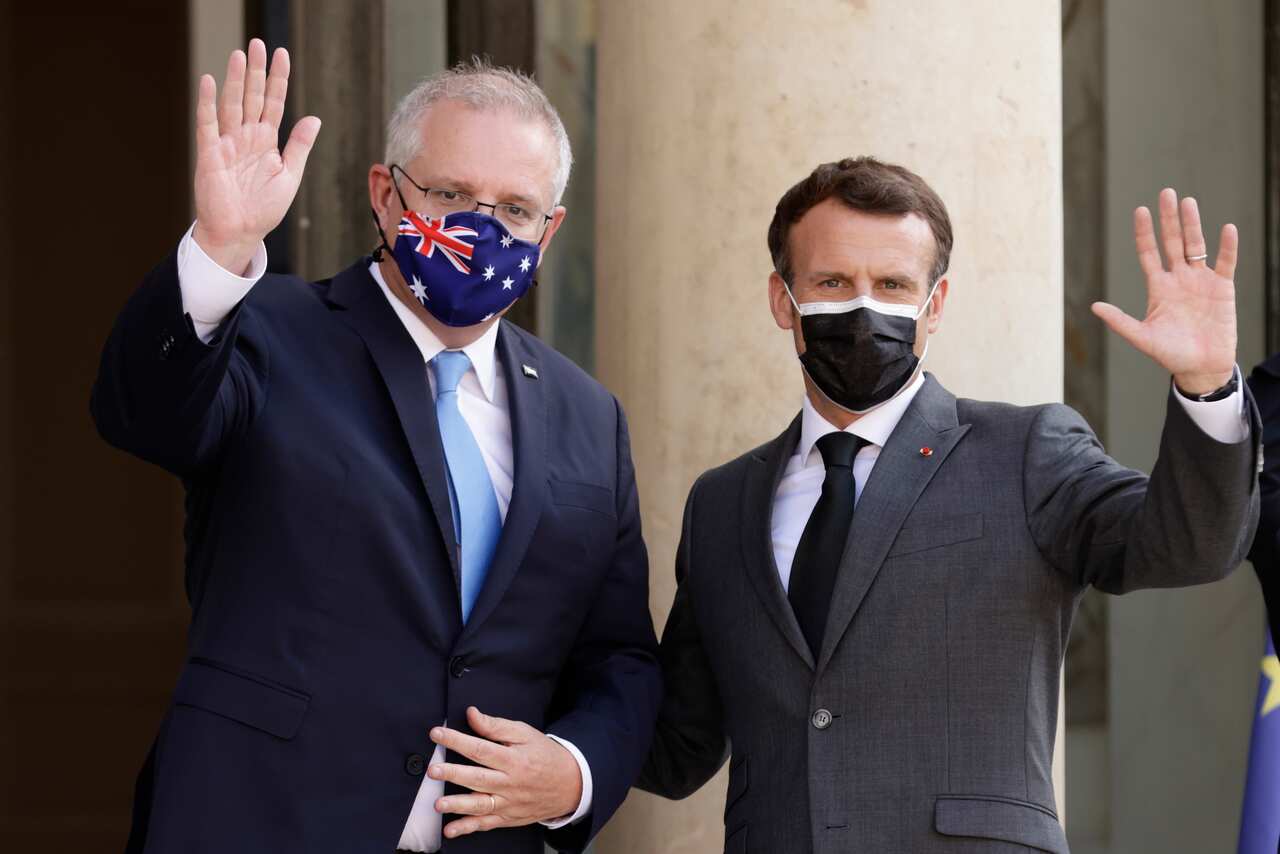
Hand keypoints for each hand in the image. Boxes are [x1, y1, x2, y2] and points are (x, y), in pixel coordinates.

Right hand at [192, 39, 320, 274]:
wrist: (241, 232)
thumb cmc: (264, 208)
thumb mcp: (289, 176)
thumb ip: (299, 146)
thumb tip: (314, 118)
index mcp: (266, 141)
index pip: (273, 103)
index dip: (277, 79)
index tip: (281, 54)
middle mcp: (246, 137)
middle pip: (251, 97)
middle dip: (255, 71)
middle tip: (258, 44)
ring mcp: (227, 144)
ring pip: (232, 105)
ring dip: (235, 80)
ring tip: (239, 55)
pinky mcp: (210, 154)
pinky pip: (208, 125)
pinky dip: (208, 103)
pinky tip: (210, 82)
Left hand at [427, 706, 583, 839]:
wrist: (571, 783)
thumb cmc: (545, 755)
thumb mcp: (525, 734)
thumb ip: (496, 726)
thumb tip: (472, 714)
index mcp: (513, 759)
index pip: (481, 748)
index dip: (457, 740)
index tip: (437, 733)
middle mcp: (510, 783)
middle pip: (478, 778)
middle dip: (453, 774)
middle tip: (433, 770)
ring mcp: (509, 803)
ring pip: (481, 805)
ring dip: (458, 806)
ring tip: (438, 804)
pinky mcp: (508, 818)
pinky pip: (486, 824)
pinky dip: (468, 828)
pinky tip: (451, 830)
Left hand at [1092, 188, 1238, 394]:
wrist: (1201, 367)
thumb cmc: (1171, 354)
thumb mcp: (1142, 337)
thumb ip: (1120, 321)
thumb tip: (1093, 307)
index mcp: (1158, 287)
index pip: (1148, 253)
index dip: (1144, 233)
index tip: (1139, 211)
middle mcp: (1179, 279)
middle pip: (1172, 242)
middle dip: (1168, 219)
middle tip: (1165, 193)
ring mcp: (1201, 281)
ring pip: (1196, 246)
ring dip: (1192, 225)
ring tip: (1188, 202)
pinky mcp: (1223, 288)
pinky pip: (1225, 263)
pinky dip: (1226, 247)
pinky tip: (1227, 229)